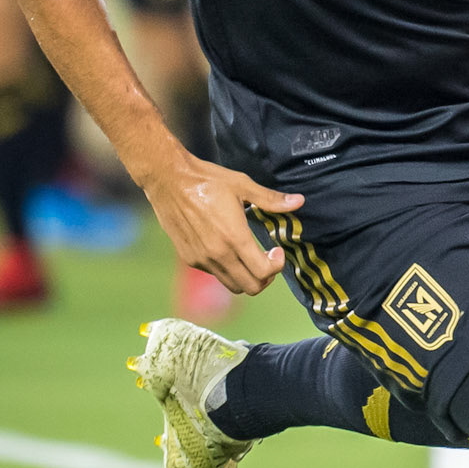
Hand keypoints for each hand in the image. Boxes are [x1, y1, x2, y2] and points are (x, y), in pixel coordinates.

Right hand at [142, 152, 300, 295]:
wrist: (169, 180)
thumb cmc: (207, 181)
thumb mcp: (243, 186)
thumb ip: (271, 199)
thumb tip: (299, 201)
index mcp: (234, 238)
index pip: (263, 271)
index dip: (277, 265)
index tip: (277, 252)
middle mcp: (218, 254)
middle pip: (250, 287)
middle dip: (265, 278)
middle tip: (268, 260)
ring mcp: (202, 259)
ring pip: (232, 284)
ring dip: (246, 277)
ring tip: (251, 258)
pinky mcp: (190, 258)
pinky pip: (215, 274)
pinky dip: (227, 270)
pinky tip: (229, 250)